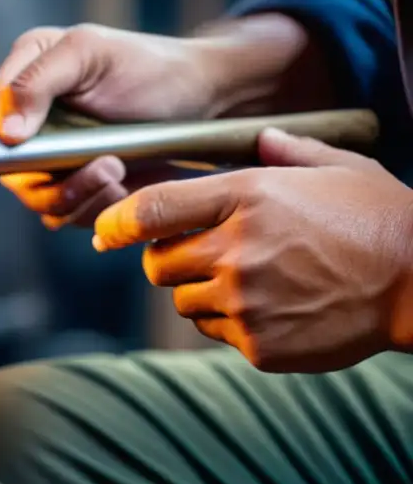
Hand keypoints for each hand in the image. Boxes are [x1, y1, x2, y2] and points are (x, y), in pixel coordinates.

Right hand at [0, 15, 310, 227]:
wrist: (205, 98)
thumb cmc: (148, 64)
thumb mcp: (88, 52)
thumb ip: (36, 81)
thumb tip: (5, 134)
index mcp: (21, 83)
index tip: (29, 152)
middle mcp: (33, 126)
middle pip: (12, 177)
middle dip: (55, 181)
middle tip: (105, 165)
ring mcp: (58, 162)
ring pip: (42, 204)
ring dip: (79, 198)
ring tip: (119, 173)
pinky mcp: (84, 190)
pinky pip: (72, 217)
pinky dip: (97, 210)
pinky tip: (126, 187)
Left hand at [92, 128, 412, 372]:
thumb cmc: (378, 218)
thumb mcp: (338, 167)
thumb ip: (287, 151)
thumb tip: (261, 138)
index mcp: (246, 197)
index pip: (152, 209)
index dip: (118, 221)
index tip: (106, 230)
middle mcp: (236, 250)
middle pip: (157, 264)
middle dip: (168, 258)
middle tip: (198, 253)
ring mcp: (245, 302)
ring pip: (182, 302)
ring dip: (199, 291)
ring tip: (248, 280)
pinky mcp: (259, 345)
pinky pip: (216, 332)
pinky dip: (230, 322)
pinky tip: (271, 306)